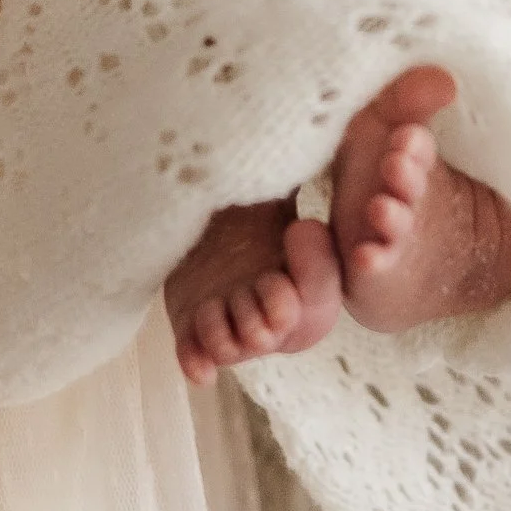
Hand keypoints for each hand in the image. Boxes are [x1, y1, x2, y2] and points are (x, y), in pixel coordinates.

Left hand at [165, 196, 341, 385]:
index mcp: (307, 288)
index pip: (317, 298)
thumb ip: (299, 185)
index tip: (297, 233)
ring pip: (229, 347)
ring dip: (221, 329)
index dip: (308, 272)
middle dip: (258, 307)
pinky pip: (196, 357)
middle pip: (268, 333)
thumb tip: (313, 141)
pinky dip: (197, 364)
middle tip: (255, 277)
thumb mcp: (282, 196)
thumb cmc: (259, 210)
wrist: (212, 219)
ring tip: (214, 302)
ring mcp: (230, 326)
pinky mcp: (193, 329)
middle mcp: (270, 317)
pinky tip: (200, 369)